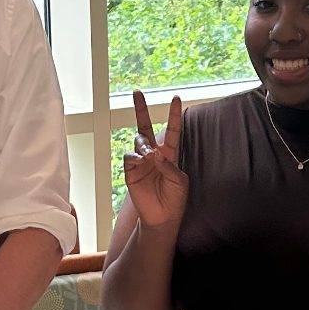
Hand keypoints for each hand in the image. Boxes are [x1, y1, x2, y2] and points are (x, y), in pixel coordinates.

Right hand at [124, 91, 188, 228]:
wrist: (162, 217)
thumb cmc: (175, 199)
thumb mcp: (179, 181)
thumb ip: (169, 166)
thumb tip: (154, 153)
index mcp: (170, 154)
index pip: (172, 130)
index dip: (174, 114)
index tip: (176, 98)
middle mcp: (154, 154)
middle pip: (146, 126)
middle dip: (141, 109)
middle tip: (137, 92)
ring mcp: (141, 161)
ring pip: (138, 140)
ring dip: (144, 144)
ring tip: (148, 155)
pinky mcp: (131, 171)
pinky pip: (129, 157)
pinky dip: (135, 156)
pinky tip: (141, 160)